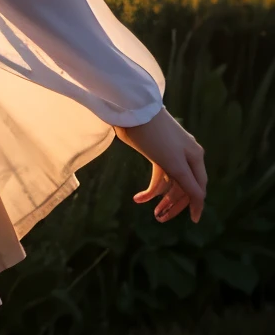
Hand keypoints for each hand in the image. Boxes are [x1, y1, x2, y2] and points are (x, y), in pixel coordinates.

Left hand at [114, 107, 206, 222]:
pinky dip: (150, 188)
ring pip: (171, 183)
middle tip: (159, 218)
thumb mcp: (174, 163)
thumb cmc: (156, 137)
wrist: (134, 112)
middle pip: (184, 187)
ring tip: (151, 212)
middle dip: (174, 204)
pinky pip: (158, 176)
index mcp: (196, 158)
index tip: (193, 221)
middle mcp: (187, 157)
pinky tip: (138, 198)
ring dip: (160, 198)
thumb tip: (201, 201)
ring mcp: (171, 155)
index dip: (196, 205)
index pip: (199, 188)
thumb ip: (188, 184)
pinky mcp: (157, 153)